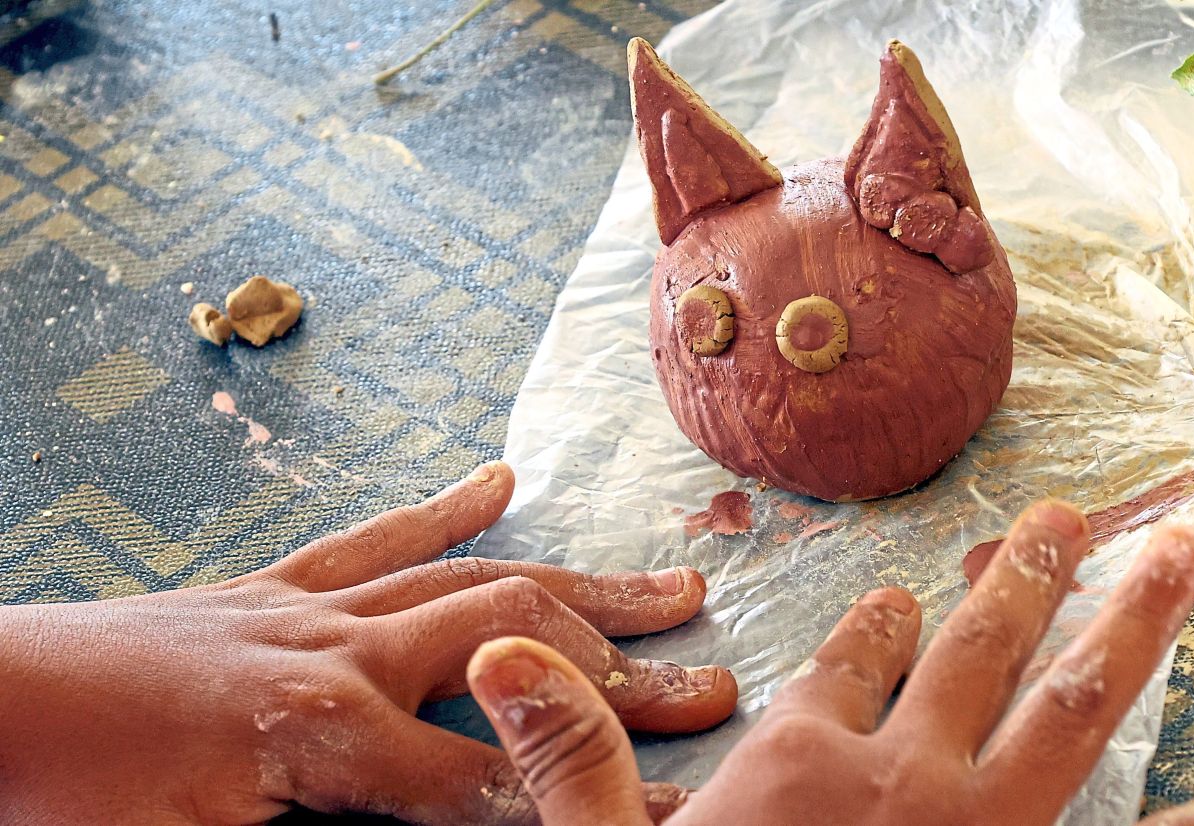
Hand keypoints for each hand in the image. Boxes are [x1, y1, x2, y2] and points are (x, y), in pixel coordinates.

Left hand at [0, 462, 737, 823]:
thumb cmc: (82, 798)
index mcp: (321, 730)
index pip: (487, 780)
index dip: (581, 805)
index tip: (671, 810)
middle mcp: (338, 651)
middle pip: (511, 652)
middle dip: (618, 675)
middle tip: (713, 683)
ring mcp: (312, 606)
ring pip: (473, 581)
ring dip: (578, 586)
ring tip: (668, 586)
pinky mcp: (277, 588)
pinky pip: (374, 540)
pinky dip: (443, 511)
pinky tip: (499, 482)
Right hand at [467, 500, 1193, 824]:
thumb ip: (572, 756)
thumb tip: (500, 645)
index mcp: (800, 767)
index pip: (845, 667)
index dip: (877, 626)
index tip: (904, 592)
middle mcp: (903, 783)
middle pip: (973, 658)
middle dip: (1028, 582)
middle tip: (1078, 518)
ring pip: (1064, 709)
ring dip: (1119, 627)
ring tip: (1177, 555)